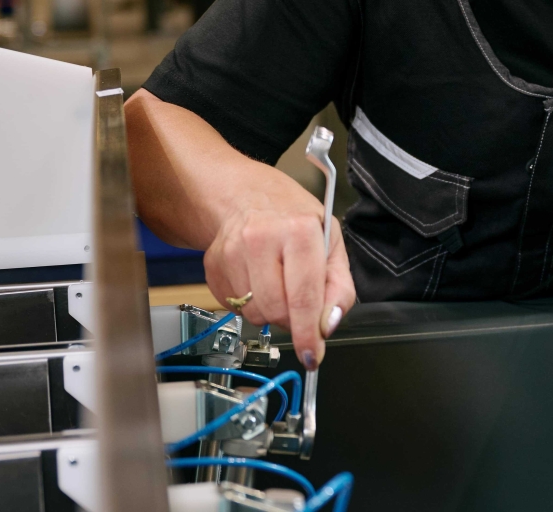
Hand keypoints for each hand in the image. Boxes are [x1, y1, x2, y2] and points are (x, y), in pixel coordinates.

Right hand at [202, 187, 355, 370]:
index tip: (312, 355)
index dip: (308, 334)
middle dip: (291, 319)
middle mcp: (261, 238)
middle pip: (276, 310)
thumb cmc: (296, 220)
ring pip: (254, 313)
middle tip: (298, 302)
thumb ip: (339, 288)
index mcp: (299, 231)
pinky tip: (256, 279)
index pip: (304, 298)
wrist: (248, 196)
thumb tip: (328, 325)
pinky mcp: (212, 265)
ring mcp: (231, 251)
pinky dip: (249, 304)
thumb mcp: (332, 244)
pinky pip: (233, 307)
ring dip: (270, 311)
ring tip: (277, 283)